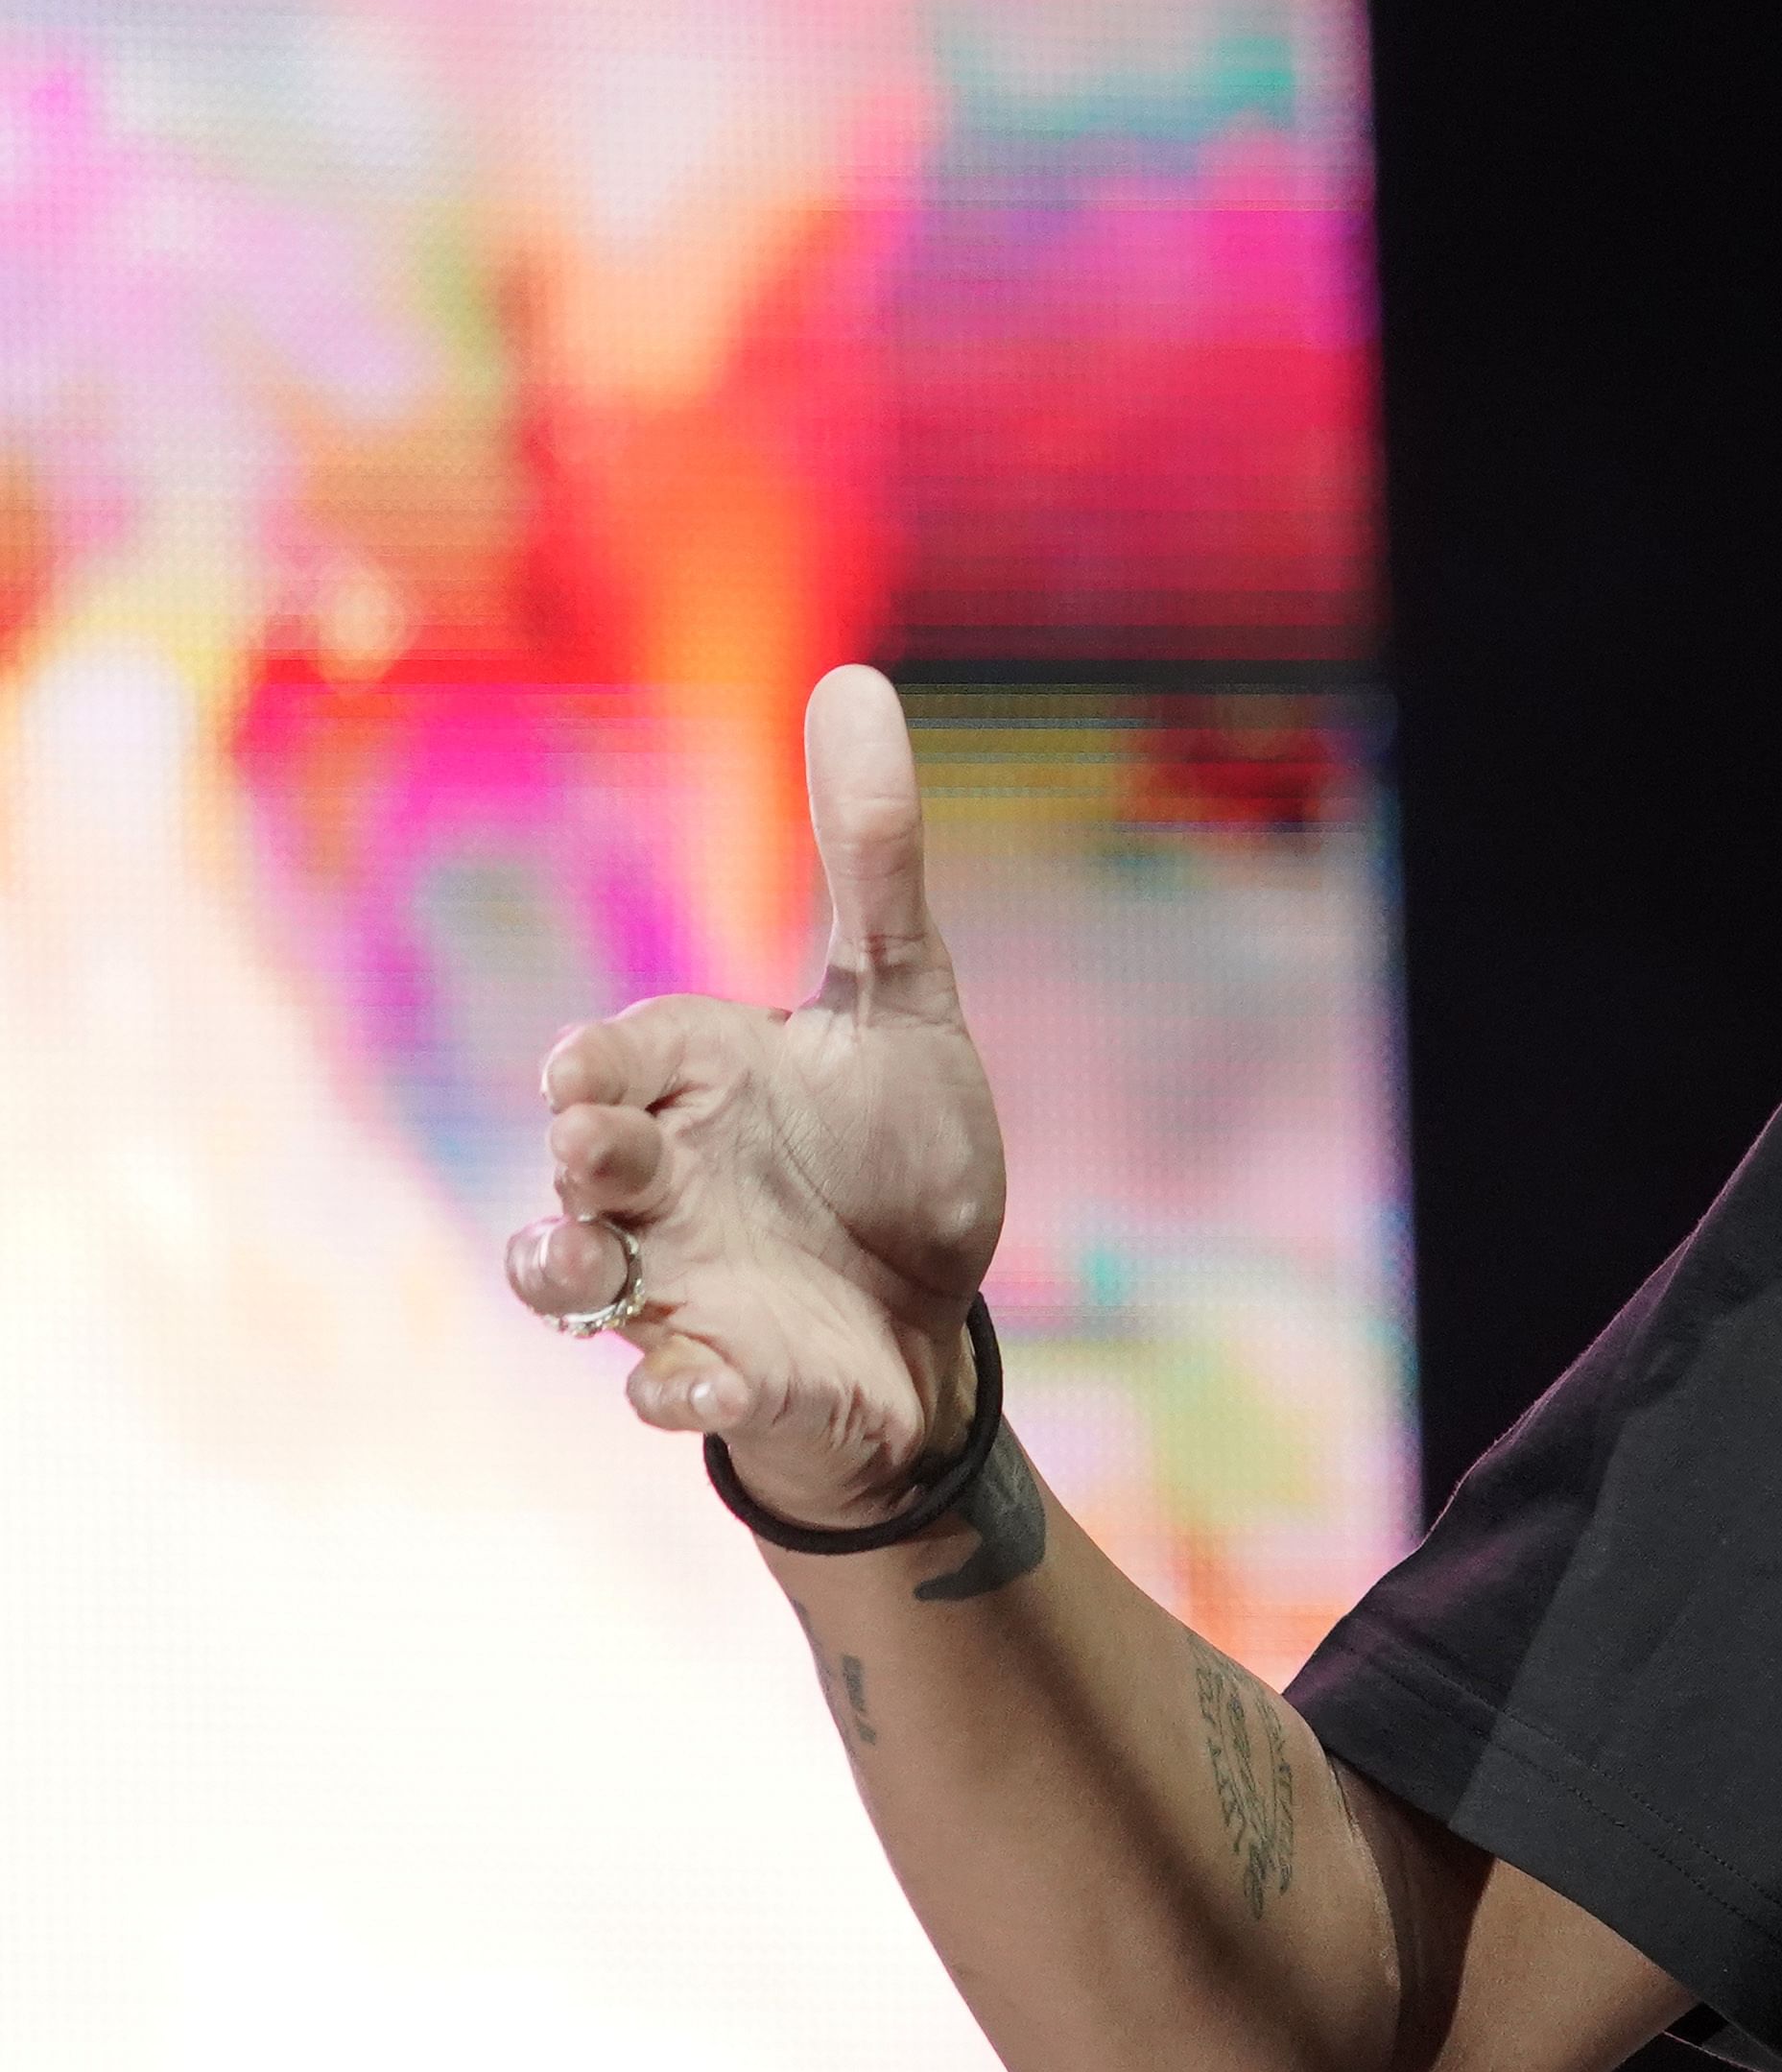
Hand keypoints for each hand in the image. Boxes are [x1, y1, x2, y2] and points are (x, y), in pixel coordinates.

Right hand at [506, 666, 1008, 1528]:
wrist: (928, 1314)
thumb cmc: (896, 1150)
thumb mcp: (901, 1003)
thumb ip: (871, 858)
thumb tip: (852, 681)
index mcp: (695, 1083)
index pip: (622, 1057)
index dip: (604, 1066)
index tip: (592, 1073)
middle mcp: (660, 1180)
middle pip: (585, 1160)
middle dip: (585, 1154)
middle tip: (596, 1148)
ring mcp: (675, 1281)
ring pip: (574, 1277)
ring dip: (563, 1270)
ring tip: (576, 1268)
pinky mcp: (721, 1375)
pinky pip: (672, 1388)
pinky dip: (675, 1390)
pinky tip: (691, 1389)